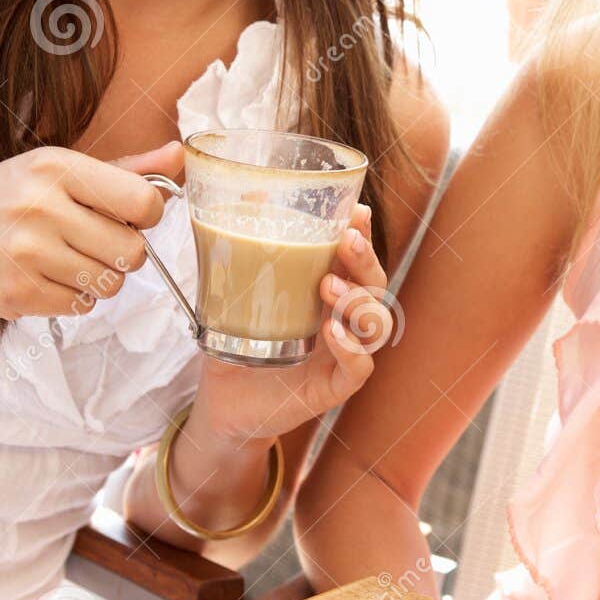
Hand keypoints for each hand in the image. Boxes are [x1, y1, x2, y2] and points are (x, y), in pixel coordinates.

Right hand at [0, 140, 183, 320]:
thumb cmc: (9, 201)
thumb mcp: (58, 171)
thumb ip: (124, 169)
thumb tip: (178, 155)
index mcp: (57, 166)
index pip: (143, 201)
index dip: (146, 216)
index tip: (127, 215)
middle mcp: (42, 205)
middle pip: (133, 251)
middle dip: (120, 252)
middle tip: (88, 242)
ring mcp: (27, 251)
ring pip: (110, 283)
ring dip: (95, 277)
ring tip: (61, 259)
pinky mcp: (17, 292)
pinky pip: (81, 306)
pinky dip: (69, 297)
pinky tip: (43, 277)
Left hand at [189, 204, 393, 445]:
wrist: (222, 404)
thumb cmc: (235, 346)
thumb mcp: (235, 293)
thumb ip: (244, 249)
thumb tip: (251, 195)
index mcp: (326, 295)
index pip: (356, 260)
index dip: (364, 236)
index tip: (357, 212)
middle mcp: (342, 321)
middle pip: (375, 286)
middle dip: (366, 260)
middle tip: (346, 241)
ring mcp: (342, 355)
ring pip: (377, 324)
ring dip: (359, 300)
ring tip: (328, 286)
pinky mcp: (333, 388)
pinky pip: (359, 368)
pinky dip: (351, 348)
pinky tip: (331, 332)